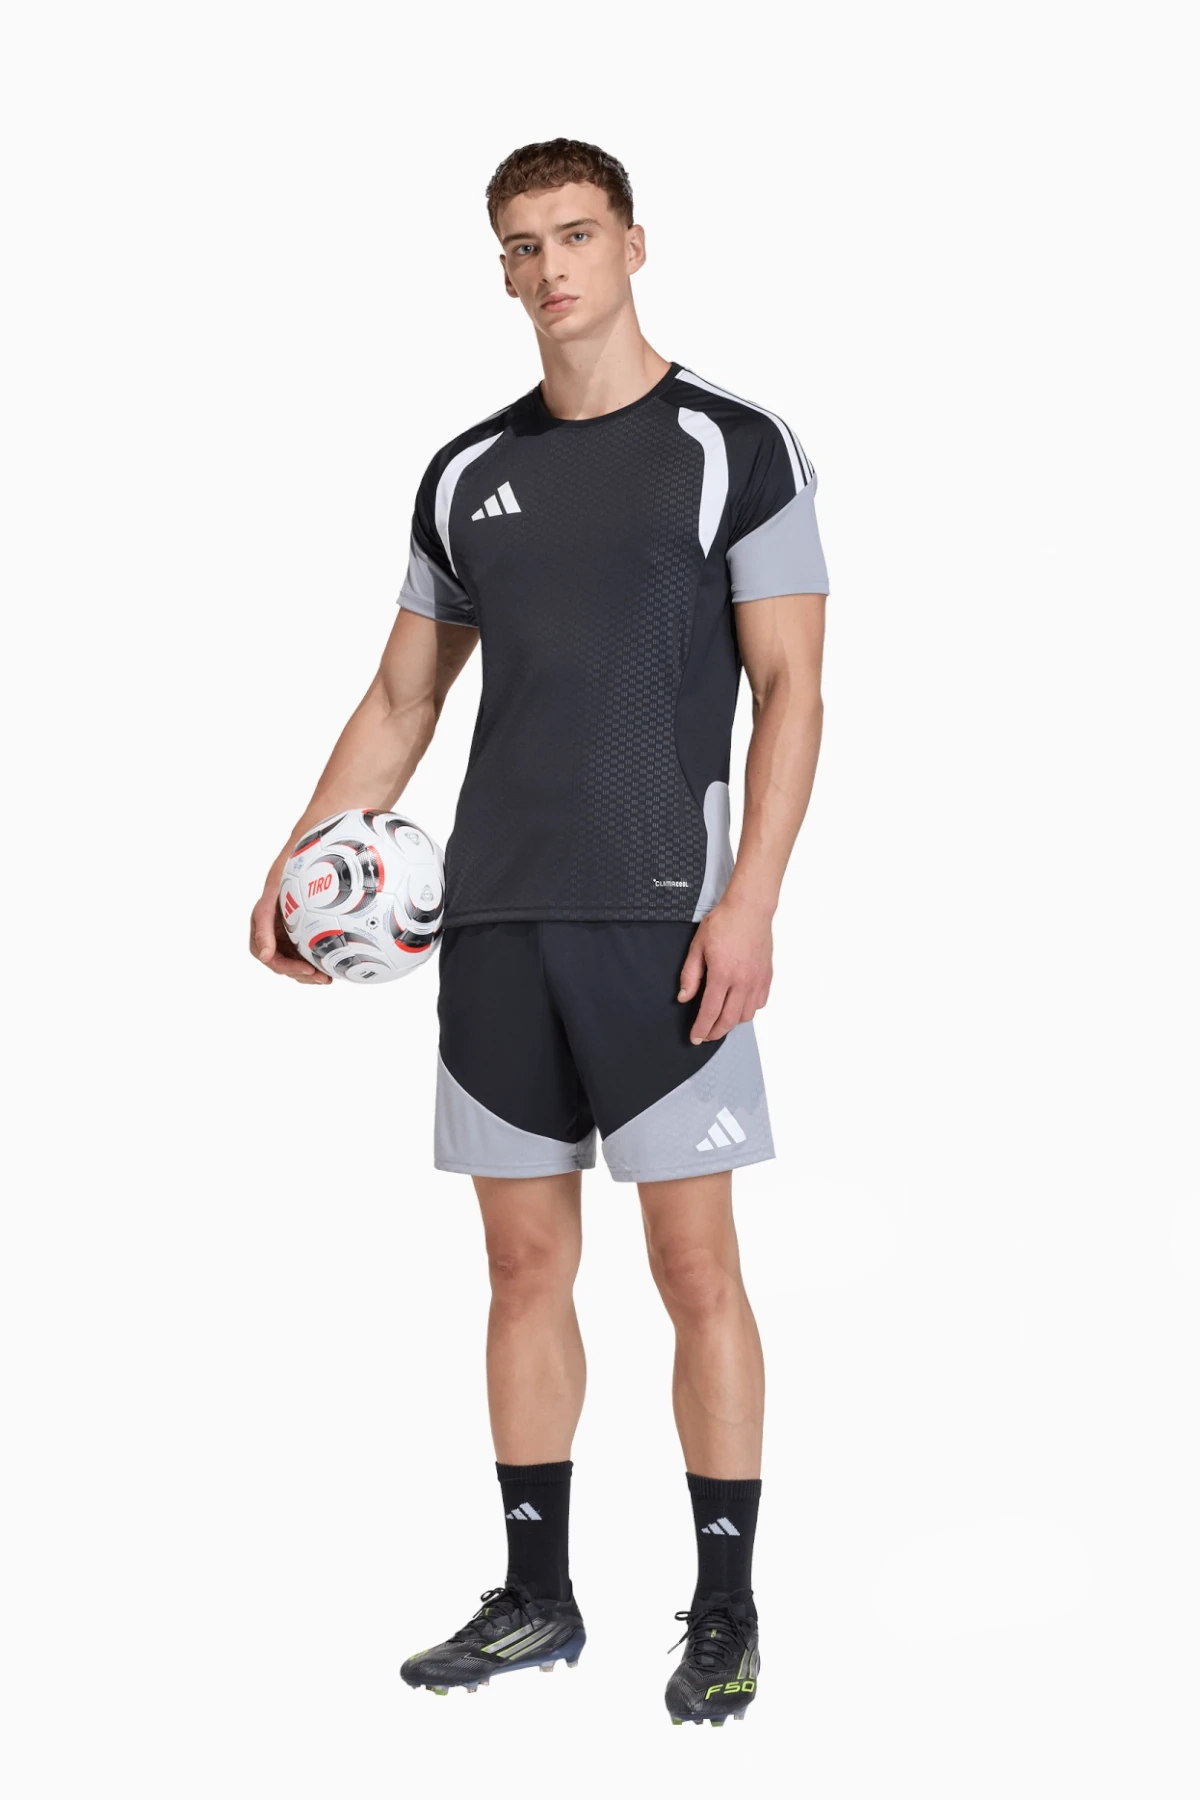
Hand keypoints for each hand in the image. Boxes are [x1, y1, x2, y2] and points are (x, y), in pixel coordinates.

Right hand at [249, 875, 331, 984]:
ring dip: (311, 975)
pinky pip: (306, 957)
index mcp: (261, 937)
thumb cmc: (277, 887)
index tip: (308, 969)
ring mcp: (286, 942)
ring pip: (297, 965)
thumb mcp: (267, 907)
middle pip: (287, 967)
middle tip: (323, 977)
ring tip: (328, 978)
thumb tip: (264, 957)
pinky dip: (316, 964)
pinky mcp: (299, 940)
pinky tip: (331, 968)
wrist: (293, 872)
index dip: (290, 968)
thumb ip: (263, 930)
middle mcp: (273, 943)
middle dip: (304, 974)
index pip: (273, 961)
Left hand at [677, 897, 772, 1042]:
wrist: (750, 909)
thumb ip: (690, 975)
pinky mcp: (766, 976)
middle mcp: (742, 982)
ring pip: (746, 1015)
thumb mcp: (698, 946)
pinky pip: (759, 1003)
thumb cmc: (724, 923)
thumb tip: (684, 998)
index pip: (710, 1012)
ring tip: (720, 1022)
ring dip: (732, 1023)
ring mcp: (757, 980)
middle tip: (705, 1036)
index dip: (701, 1029)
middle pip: (729, 1020)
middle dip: (715, 1032)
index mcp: (722, 974)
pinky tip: (739, 1007)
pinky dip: (748, 1011)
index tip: (695, 1038)